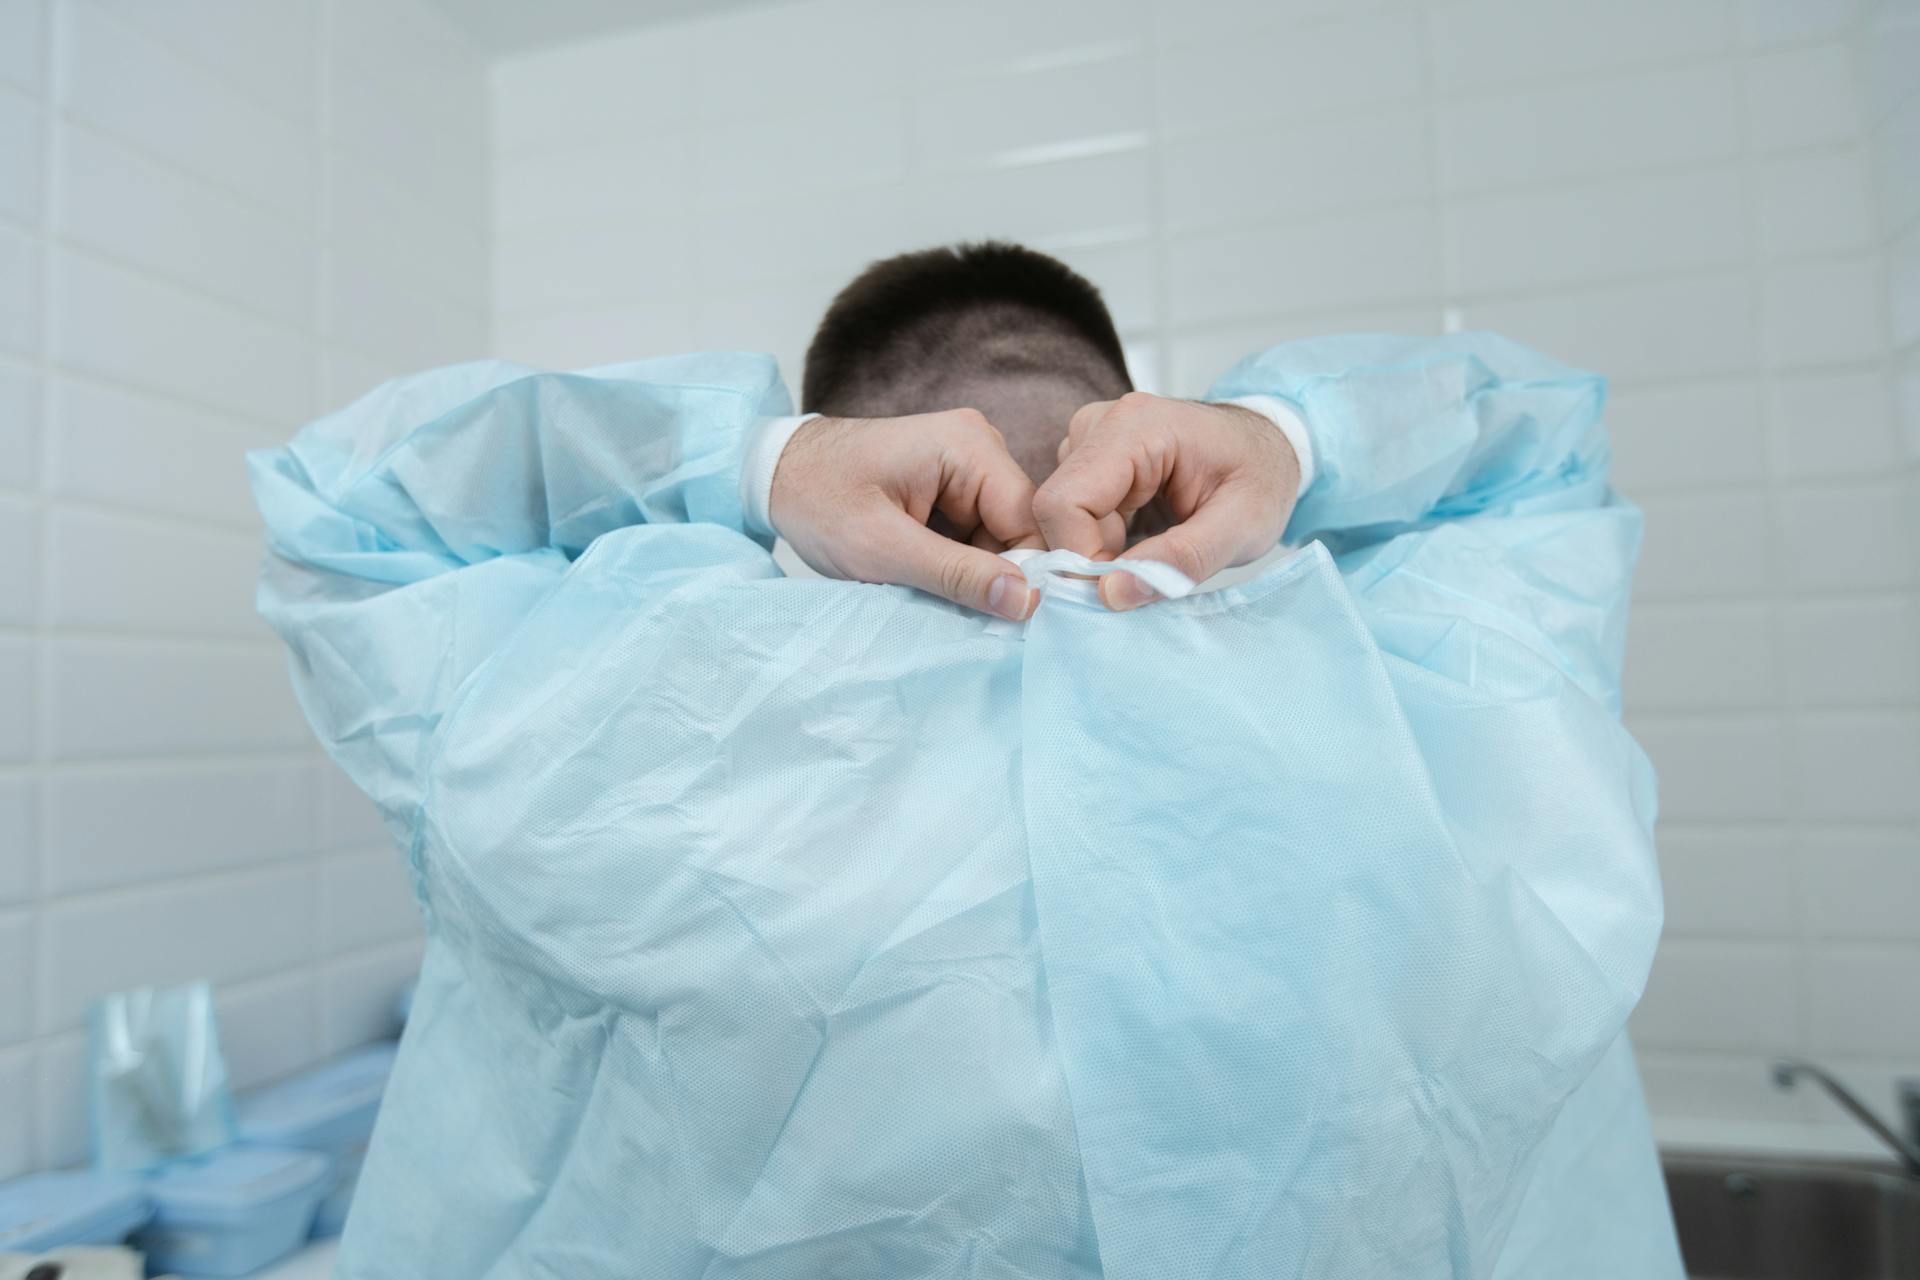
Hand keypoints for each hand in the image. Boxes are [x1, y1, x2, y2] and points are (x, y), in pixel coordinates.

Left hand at [769, 409, 1043, 620]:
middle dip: (995, 576)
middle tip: (960, 616)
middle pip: (1017, 529)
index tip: (1012, 624)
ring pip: (997, 539)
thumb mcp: (883, 549)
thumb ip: (956, 575)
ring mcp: (966, 467)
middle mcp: (979, 447)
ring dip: (972, 574)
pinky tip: (928, 579)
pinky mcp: (951, 487)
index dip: (1027, 574)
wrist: (773, 474)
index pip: (1029, 520)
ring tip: (932, 594)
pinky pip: (974, 536)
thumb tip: (1026, 602)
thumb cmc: (818, 502)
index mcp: (969, 446)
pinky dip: (957, 565)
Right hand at [1033, 392, 1300, 609]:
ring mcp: (1090, 438)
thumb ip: (1182, 560)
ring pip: (1060, 515)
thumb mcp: (1242, 527)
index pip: (1065, 503)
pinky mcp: (1090, 459)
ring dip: (1098, 549)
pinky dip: (1099, 541)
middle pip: (1056, 509)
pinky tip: (1139, 539)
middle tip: (1145, 572)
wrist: (1271, 448)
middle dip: (1090, 556)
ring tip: (1153, 548)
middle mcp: (1100, 423)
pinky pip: (1071, 513)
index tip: (1121, 587)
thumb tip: (1111, 593)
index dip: (1081, 557)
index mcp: (1135, 427)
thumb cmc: (1262, 479)